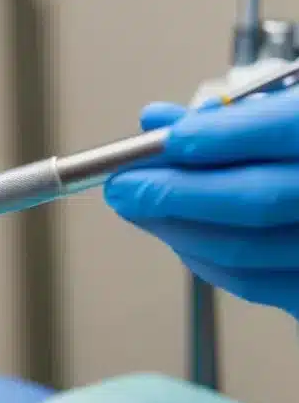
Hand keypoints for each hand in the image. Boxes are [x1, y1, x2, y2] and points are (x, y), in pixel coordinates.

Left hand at [105, 91, 298, 319]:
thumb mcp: (297, 115)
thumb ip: (242, 116)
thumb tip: (157, 122)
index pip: (288, 130)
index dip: (219, 137)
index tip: (160, 139)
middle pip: (257, 200)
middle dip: (175, 193)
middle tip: (122, 185)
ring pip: (248, 253)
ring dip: (179, 230)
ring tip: (142, 207)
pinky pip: (260, 287)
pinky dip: (209, 261)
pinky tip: (183, 238)